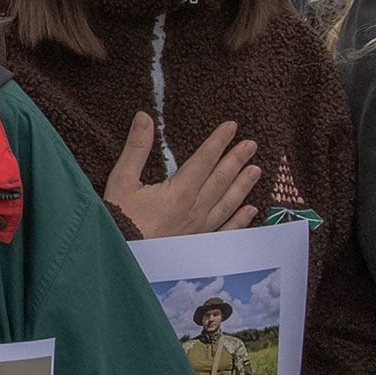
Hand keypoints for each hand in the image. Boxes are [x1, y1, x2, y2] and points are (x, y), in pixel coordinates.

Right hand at [100, 116, 259, 238]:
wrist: (119, 257)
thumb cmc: (119, 219)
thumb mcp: (122, 180)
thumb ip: (136, 148)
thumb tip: (144, 117)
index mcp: (180, 192)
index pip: (204, 159)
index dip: (218, 141)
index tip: (232, 127)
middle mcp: (195, 209)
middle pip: (221, 179)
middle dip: (237, 159)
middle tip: (252, 144)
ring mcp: (200, 228)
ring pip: (227, 203)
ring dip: (243, 185)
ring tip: (256, 170)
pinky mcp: (198, 244)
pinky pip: (225, 230)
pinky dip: (240, 220)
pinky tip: (250, 210)